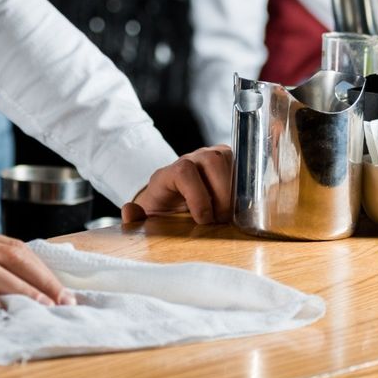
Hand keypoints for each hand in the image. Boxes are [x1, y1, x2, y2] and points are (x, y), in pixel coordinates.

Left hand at [121, 145, 235, 223]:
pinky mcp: (231, 162)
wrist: (174, 201)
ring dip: (236, 191)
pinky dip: (247, 186)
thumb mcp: (149, 218)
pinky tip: (241, 206)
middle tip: (221, 219)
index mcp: (169, 173)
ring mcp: (213, 158)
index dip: (196, 195)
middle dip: (222, 195)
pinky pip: (244, 165)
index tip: (203, 219)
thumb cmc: (164, 211)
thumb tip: (130, 211)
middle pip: (212, 161)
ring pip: (231, 161)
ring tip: (230, 214)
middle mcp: (192, 160)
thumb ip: (137, 218)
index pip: (183, 171)